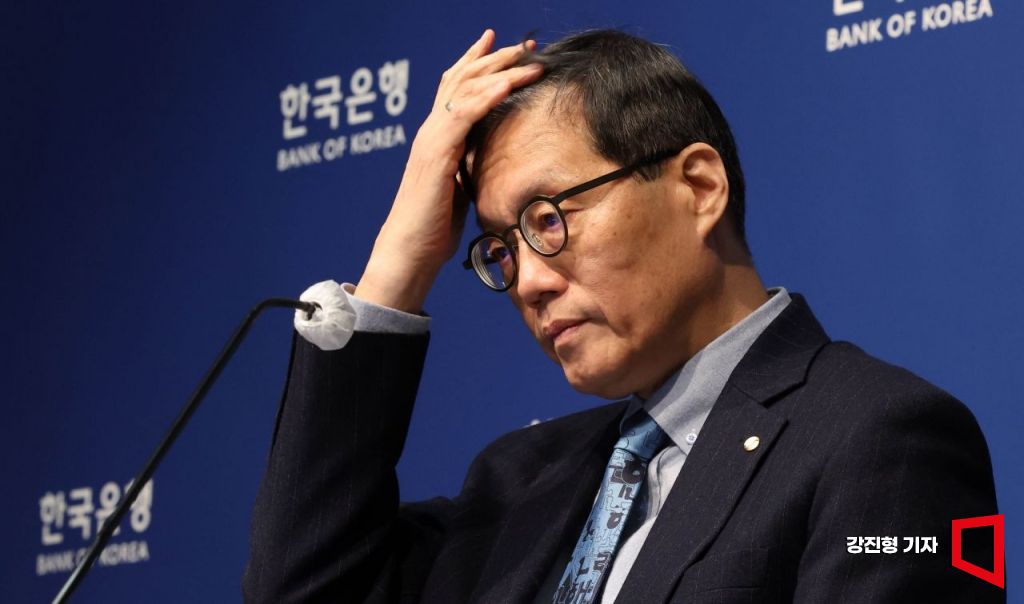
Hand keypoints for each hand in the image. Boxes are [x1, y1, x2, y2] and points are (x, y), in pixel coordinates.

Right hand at [356, 29, 542, 312]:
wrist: (409, 250)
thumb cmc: (434, 228)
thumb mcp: (460, 189)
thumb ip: (471, 167)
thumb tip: (493, 161)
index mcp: (437, 138)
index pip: (456, 89)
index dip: (479, 64)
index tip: (507, 49)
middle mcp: (431, 131)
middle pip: (462, 79)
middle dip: (495, 57)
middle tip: (526, 45)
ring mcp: (431, 140)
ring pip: (464, 89)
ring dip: (499, 70)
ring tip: (528, 58)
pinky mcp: (436, 154)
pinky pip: (463, 115)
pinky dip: (486, 96)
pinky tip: (508, 84)